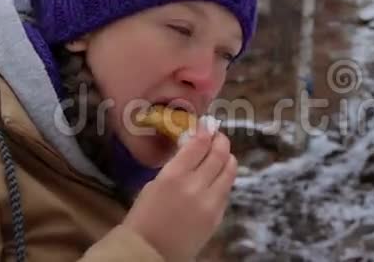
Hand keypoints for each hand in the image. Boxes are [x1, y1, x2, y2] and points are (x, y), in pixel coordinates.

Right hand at [122, 122, 237, 261]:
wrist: (149, 252)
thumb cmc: (144, 216)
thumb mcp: (154, 184)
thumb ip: (176, 166)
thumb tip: (192, 148)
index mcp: (173, 176)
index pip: (199, 144)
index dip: (205, 131)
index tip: (207, 124)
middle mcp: (196, 186)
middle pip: (219, 154)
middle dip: (220, 140)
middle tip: (218, 135)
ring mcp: (210, 202)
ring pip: (230, 170)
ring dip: (227, 157)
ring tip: (222, 153)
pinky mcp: (218, 215)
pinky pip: (227, 189)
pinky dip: (224, 177)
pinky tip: (218, 175)